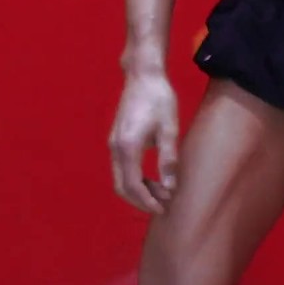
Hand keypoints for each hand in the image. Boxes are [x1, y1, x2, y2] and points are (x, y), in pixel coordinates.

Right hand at [109, 72, 179, 213]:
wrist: (143, 76)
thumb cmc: (159, 99)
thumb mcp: (169, 129)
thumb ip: (168, 160)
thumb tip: (170, 187)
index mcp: (128, 147)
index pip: (133, 185)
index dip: (147, 201)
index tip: (163, 208)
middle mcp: (115, 148)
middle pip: (122, 186)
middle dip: (140, 200)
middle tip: (162, 206)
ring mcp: (113, 144)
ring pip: (120, 178)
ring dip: (138, 190)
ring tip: (161, 193)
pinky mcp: (117, 140)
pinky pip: (121, 168)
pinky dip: (134, 178)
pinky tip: (152, 179)